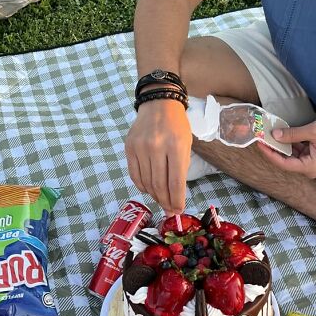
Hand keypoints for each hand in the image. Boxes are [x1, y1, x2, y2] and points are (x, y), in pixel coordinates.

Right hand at [125, 99, 191, 213]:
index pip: (176, 182)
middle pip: (160, 185)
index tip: (178, 211)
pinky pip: (135, 175)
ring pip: (147, 182)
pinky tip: (148, 190)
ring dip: (155, 196)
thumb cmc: (177, 126)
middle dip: (166, 202)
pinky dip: (142, 186)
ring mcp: (141, 147)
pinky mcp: (129, 148)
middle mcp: (157, 147)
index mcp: (176, 146)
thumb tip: (176, 196)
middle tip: (170, 210)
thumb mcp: (186, 144)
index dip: (177, 200)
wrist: (158, 104)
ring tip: (161, 201)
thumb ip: (181, 168)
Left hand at [257, 118, 315, 177]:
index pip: (283, 163)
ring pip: (292, 155)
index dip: (270, 153)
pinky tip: (282, 134)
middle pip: (286, 160)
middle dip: (274, 148)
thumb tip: (275, 135)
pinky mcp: (314, 157)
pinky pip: (299, 151)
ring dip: (282, 145)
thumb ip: (293, 134)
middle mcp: (309, 169)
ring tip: (269, 134)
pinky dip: (291, 143)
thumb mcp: (313, 131)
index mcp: (309, 167)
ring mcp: (312, 163)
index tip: (260, 143)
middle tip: (262, 136)